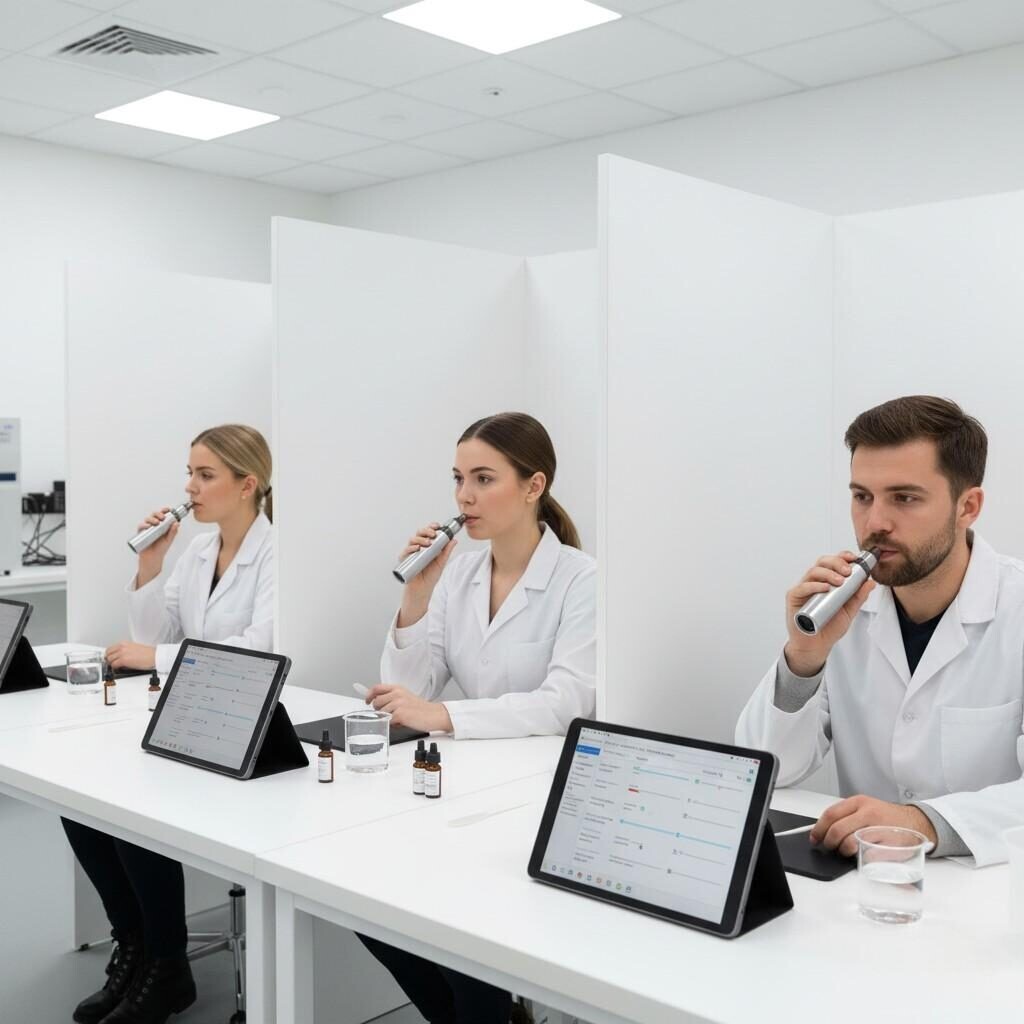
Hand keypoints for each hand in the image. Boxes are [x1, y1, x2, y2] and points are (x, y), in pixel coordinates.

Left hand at [105, 642, 156, 670]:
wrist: (153, 656)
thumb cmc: (147, 653)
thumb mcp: (133, 648)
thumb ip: (125, 650)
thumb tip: (119, 656)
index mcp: (124, 643)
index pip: (110, 648)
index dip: (109, 654)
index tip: (109, 658)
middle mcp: (122, 647)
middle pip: (108, 653)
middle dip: (108, 659)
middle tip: (111, 663)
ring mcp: (122, 653)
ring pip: (109, 660)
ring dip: (111, 664)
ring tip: (116, 666)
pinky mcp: (123, 660)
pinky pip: (114, 665)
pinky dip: (115, 668)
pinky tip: (118, 668)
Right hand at [135, 508, 178, 586]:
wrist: (153, 558)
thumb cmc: (161, 549)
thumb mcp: (169, 540)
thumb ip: (173, 532)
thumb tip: (177, 523)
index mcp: (162, 525)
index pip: (163, 515)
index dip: (165, 511)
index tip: (168, 510)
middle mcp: (154, 525)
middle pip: (155, 515)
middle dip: (158, 513)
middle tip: (162, 517)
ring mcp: (147, 528)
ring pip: (148, 519)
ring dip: (152, 518)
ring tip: (157, 523)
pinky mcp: (141, 533)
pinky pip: (141, 526)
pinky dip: (144, 525)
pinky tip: (148, 526)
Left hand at [364, 684, 452, 732]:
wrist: (434, 714)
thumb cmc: (421, 708)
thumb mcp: (405, 697)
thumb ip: (392, 697)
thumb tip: (377, 702)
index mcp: (398, 688)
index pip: (377, 688)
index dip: (369, 695)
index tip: (367, 701)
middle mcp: (397, 694)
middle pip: (376, 702)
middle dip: (379, 710)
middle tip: (389, 714)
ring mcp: (398, 703)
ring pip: (381, 713)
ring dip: (387, 718)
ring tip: (398, 718)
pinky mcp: (400, 714)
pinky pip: (388, 721)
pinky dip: (393, 724)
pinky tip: (401, 723)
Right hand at [396, 522, 457, 626]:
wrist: (423, 589)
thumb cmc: (430, 576)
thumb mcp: (441, 562)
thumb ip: (446, 551)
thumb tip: (454, 540)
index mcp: (427, 545)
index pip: (428, 532)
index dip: (432, 527)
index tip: (438, 526)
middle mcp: (418, 547)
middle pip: (420, 533)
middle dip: (426, 531)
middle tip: (433, 534)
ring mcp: (411, 552)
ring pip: (412, 540)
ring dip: (420, 539)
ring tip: (427, 543)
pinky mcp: (405, 559)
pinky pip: (406, 551)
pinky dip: (410, 548)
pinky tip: (416, 549)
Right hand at [783, 551, 875, 676]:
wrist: (816, 645)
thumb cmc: (829, 628)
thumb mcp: (849, 611)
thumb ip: (858, 597)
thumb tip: (870, 582)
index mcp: (826, 581)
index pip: (833, 562)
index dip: (842, 557)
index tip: (855, 558)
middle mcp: (814, 582)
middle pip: (822, 562)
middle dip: (836, 562)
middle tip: (848, 571)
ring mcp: (803, 589)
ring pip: (813, 572)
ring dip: (828, 573)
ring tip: (840, 581)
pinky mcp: (794, 598)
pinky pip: (802, 587)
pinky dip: (814, 586)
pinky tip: (825, 588)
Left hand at [810, 795, 936, 856]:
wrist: (917, 822)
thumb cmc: (888, 818)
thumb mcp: (866, 807)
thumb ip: (847, 815)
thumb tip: (824, 829)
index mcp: (860, 802)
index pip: (831, 814)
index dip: (819, 828)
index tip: (815, 838)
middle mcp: (869, 814)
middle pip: (837, 830)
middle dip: (829, 843)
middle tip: (830, 848)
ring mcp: (879, 829)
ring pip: (850, 844)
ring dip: (843, 851)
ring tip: (846, 852)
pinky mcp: (889, 845)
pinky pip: (866, 855)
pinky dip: (861, 858)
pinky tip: (863, 855)